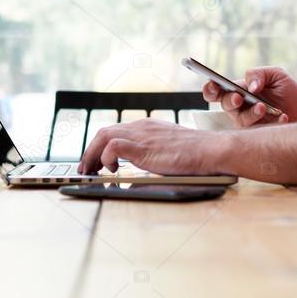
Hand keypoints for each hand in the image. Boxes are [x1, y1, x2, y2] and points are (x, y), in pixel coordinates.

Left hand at [78, 118, 228, 174]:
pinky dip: (106, 158)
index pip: (115, 131)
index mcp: (147, 126)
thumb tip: (142, 167)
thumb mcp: (169, 149)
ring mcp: (141, 135)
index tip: (94, 161)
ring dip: (92, 154)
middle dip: (89, 151)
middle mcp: (141, 127)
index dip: (100, 147)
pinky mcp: (143, 147)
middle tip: (86, 168)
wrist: (210, 150)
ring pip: (103, 136)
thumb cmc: (196, 154)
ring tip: (91, 171)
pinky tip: (112, 170)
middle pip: (103, 132)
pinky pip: (113, 146)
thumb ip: (153, 153)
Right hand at [202, 66, 296, 126]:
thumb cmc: (287, 92)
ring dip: (251, 113)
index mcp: (239, 90)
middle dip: (230, 101)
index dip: (211, 88)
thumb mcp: (276, 75)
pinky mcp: (258, 135)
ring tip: (263, 106)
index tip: (214, 85)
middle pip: (226, 105)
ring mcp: (248, 122)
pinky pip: (259, 131)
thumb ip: (260, 74)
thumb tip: (251, 85)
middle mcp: (239, 107)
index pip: (218, 90)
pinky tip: (282, 117)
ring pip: (241, 120)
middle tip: (239, 98)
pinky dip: (273, 122)